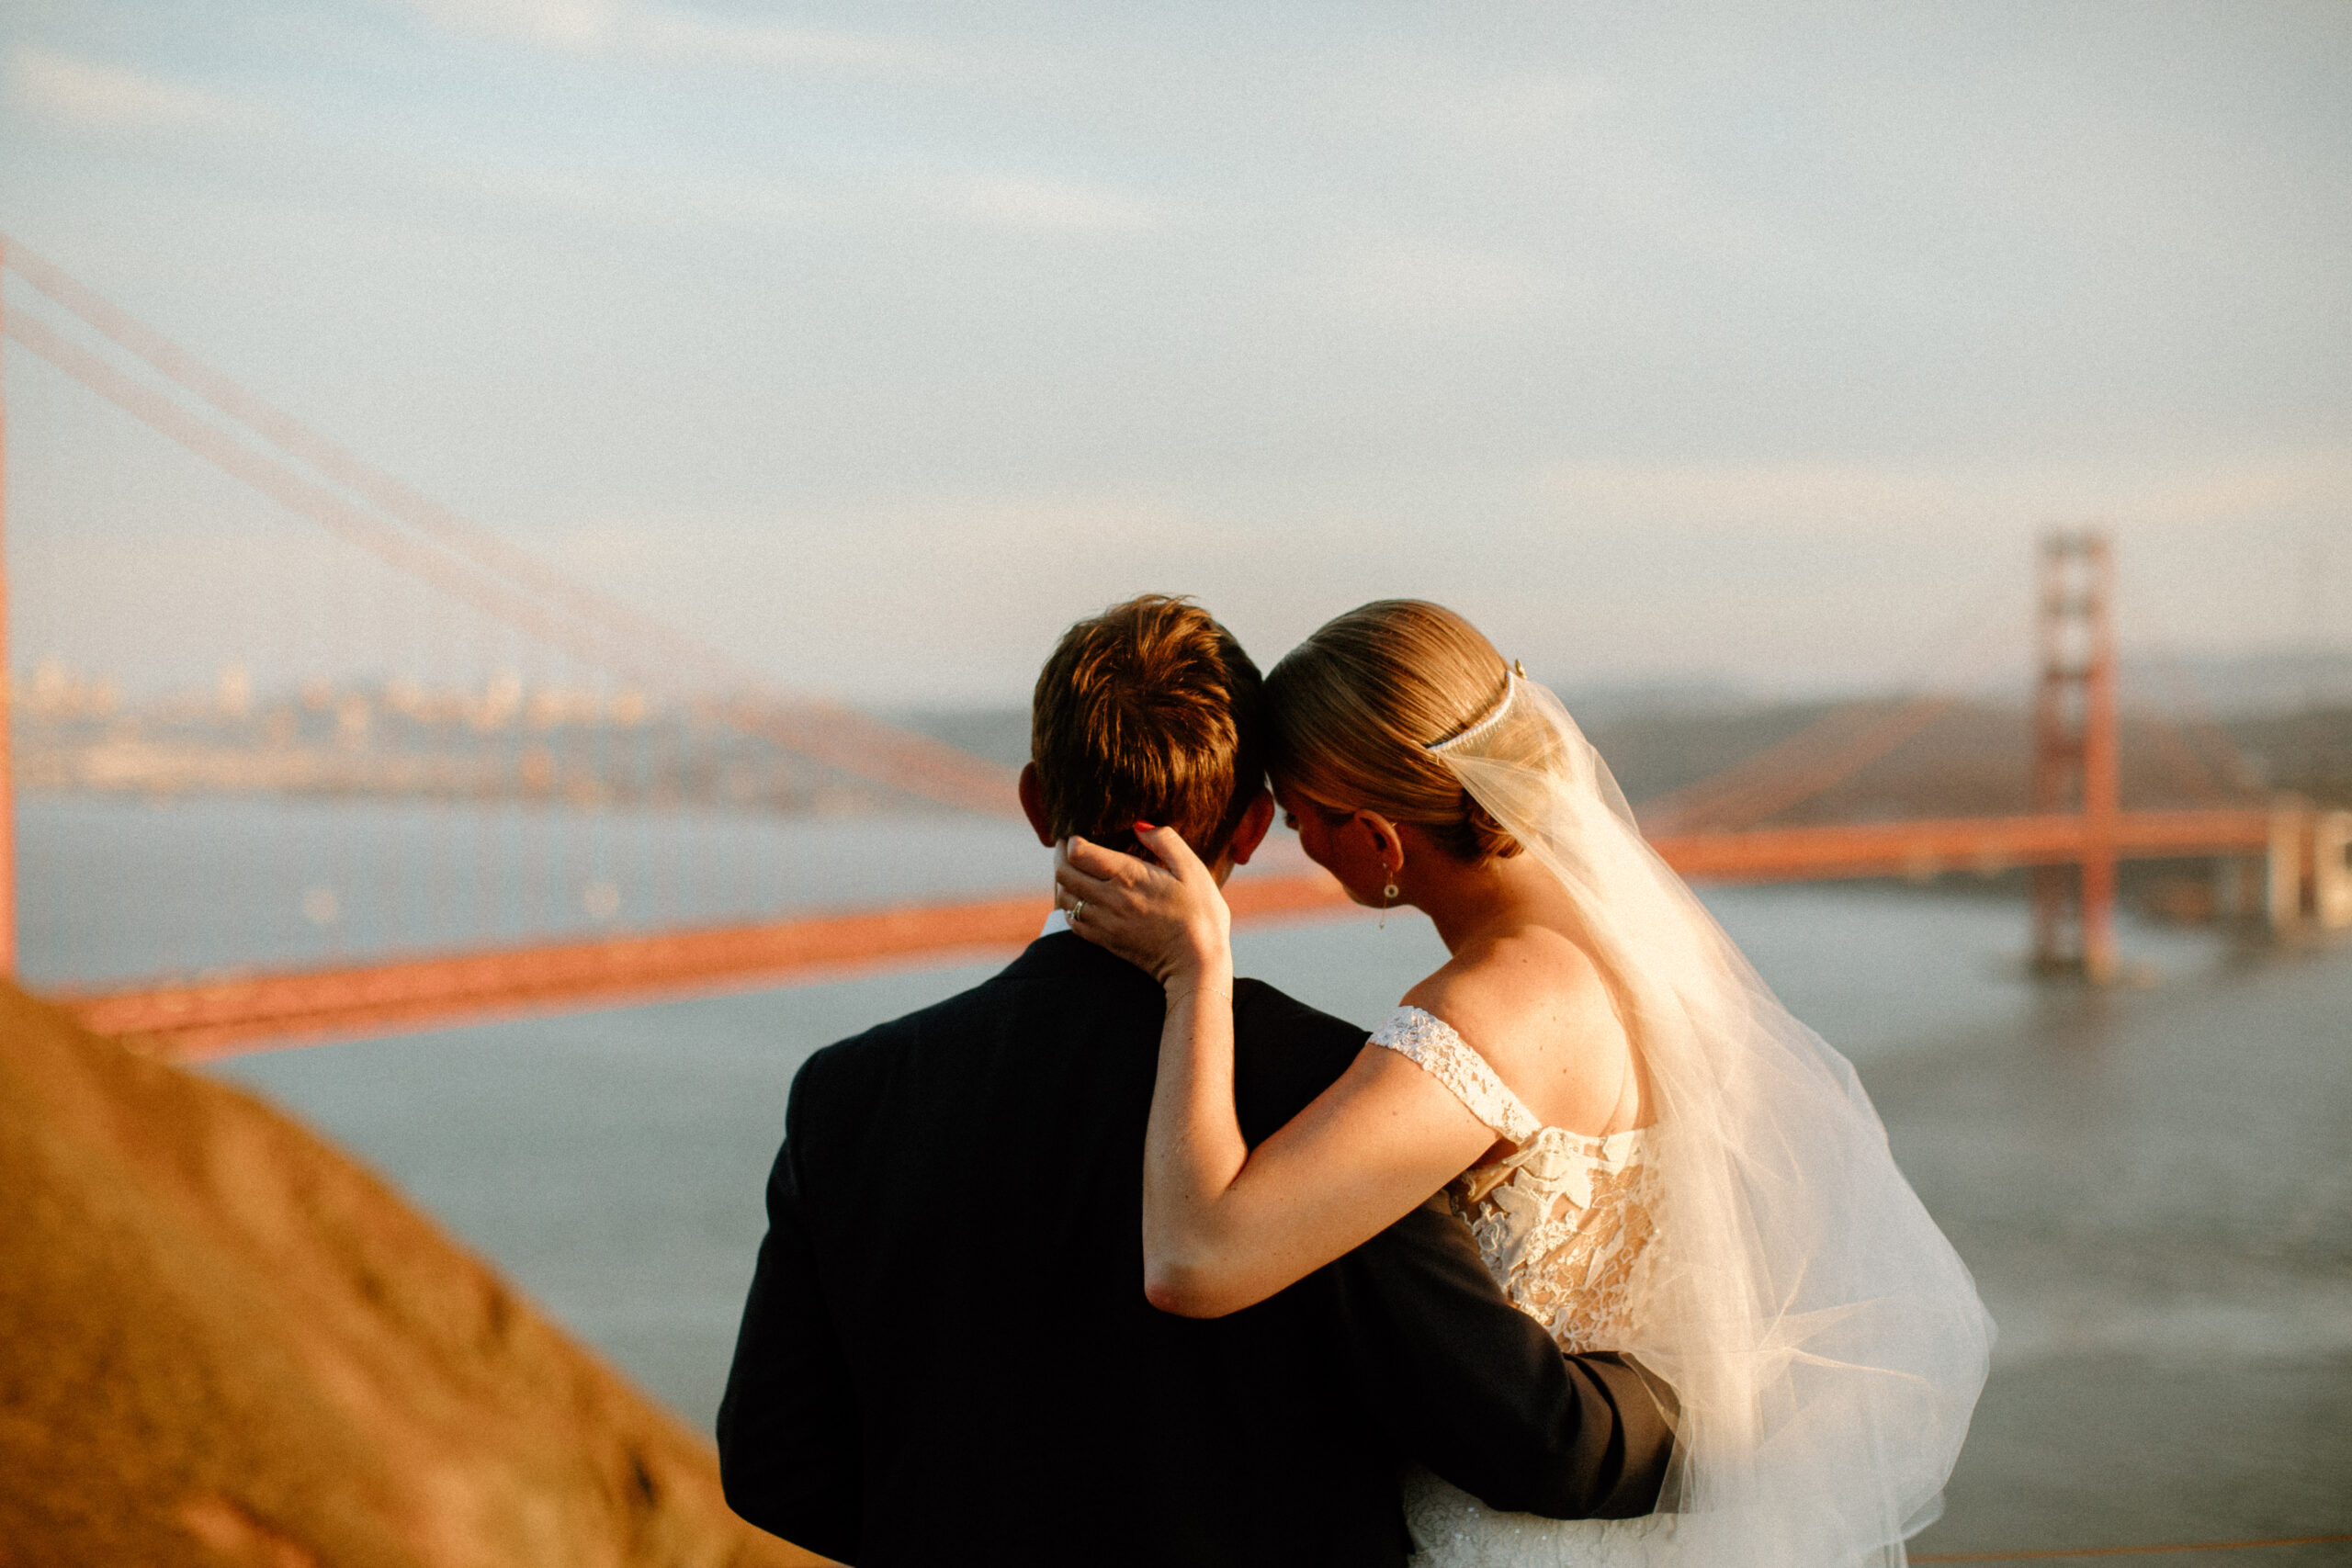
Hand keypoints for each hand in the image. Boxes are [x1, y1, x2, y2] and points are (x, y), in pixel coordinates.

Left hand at [1053, 824, 1232, 994]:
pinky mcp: (1106, 942)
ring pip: (1065, 898)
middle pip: (1064, 874)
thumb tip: (1139, 824)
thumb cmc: (1201, 914)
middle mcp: (1110, 899)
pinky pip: (1073, 922)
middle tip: (1065, 847)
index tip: (1076, 835)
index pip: (1080, 853)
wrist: (1197, 964)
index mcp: (1129, 876)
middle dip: (1060, 856)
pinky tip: (1081, 901)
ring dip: (1063, 882)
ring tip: (1072, 871)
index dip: (1072, 841)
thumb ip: (1165, 841)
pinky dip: (1070, 908)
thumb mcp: (1192, 869)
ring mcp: (1105, 923)